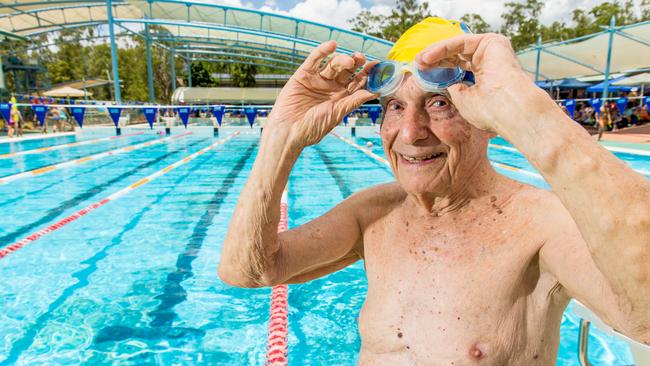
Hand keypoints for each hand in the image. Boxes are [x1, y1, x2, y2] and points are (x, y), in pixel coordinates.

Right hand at [268, 41, 377, 146]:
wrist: (289, 131)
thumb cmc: (313, 128)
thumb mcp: (337, 113)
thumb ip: (354, 101)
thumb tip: (375, 92)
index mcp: (341, 98)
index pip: (357, 82)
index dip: (367, 74)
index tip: (377, 66)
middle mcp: (330, 87)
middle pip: (347, 71)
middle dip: (356, 63)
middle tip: (362, 59)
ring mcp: (317, 80)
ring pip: (333, 64)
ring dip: (342, 59)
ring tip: (349, 61)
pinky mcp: (303, 75)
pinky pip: (314, 60)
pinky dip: (322, 51)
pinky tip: (332, 45)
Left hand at [415, 33, 553, 132]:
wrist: (510, 111)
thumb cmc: (491, 112)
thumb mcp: (464, 100)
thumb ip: (455, 88)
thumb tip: (445, 82)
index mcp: (487, 74)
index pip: (459, 67)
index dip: (439, 69)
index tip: (422, 75)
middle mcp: (490, 60)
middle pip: (456, 55)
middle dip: (435, 60)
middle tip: (417, 66)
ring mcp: (492, 50)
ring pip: (456, 47)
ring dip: (435, 54)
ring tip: (419, 62)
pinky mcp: (491, 42)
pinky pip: (460, 42)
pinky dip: (442, 49)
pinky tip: (427, 58)